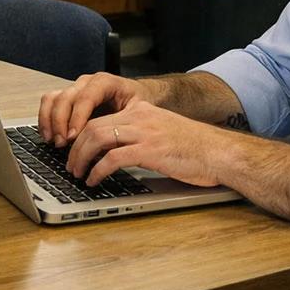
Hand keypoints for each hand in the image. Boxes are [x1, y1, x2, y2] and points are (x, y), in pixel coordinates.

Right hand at [37, 72, 153, 147]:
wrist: (135, 96)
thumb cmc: (137, 103)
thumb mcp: (137, 111)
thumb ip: (122, 123)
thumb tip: (108, 144)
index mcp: (105, 82)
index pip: (85, 97)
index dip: (77, 117)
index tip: (73, 136)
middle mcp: (86, 83)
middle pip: (65, 98)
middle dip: (60, 122)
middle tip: (63, 143)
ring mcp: (75, 89)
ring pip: (53, 98)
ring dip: (49, 121)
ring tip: (54, 141)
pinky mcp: (67, 98)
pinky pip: (49, 103)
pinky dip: (45, 119)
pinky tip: (49, 136)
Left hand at [66, 101, 223, 187]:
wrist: (219, 152)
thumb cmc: (193, 147)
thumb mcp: (161, 131)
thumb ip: (138, 134)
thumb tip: (112, 151)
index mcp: (140, 110)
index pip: (99, 116)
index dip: (80, 134)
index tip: (73, 149)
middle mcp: (139, 116)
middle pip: (92, 126)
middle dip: (75, 147)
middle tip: (70, 164)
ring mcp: (144, 132)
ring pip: (97, 138)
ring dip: (81, 158)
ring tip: (77, 173)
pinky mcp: (149, 151)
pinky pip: (112, 158)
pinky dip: (97, 170)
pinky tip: (94, 180)